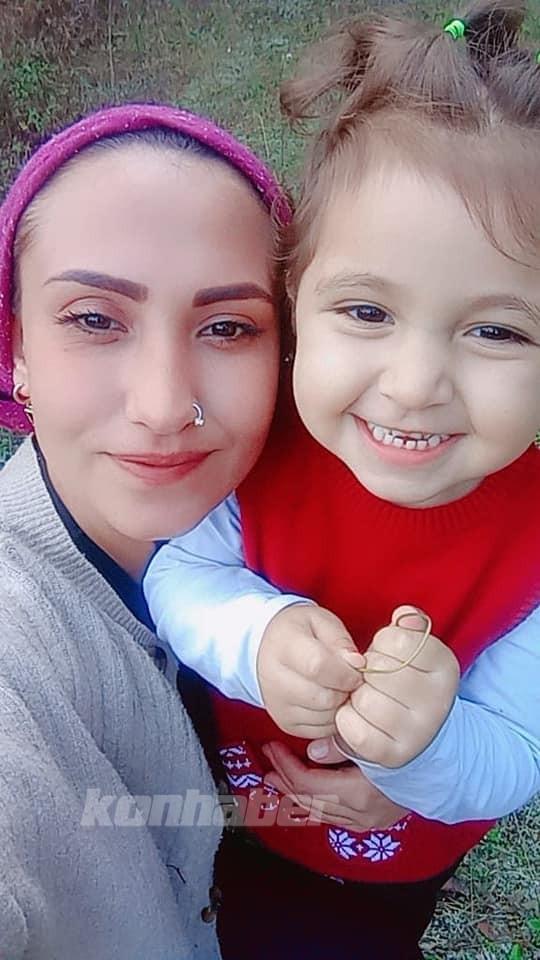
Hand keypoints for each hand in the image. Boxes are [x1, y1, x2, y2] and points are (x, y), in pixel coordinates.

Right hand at [256, 604, 363, 737]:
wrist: (265, 649)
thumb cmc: (298, 633)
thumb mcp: (319, 621)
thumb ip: (340, 640)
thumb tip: (358, 663)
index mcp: (284, 646)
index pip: (318, 666)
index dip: (346, 671)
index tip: (357, 667)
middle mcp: (275, 679)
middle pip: (324, 697)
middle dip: (347, 689)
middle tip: (350, 677)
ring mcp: (279, 705)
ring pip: (325, 717)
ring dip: (341, 705)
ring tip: (339, 686)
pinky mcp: (286, 723)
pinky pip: (322, 730)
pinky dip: (333, 718)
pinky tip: (330, 699)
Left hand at [263, 740, 408, 829]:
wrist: (448, 769)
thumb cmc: (410, 747)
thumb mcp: (376, 740)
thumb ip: (343, 744)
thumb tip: (312, 750)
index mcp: (359, 793)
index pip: (309, 784)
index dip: (286, 766)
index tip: (271, 746)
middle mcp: (359, 814)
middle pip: (308, 800)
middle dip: (284, 779)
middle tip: (266, 762)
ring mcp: (365, 821)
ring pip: (318, 812)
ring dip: (295, 794)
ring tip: (276, 778)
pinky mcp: (371, 821)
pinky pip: (332, 816)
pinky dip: (313, 803)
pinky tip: (303, 793)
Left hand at [335, 605, 459, 767]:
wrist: (422, 731)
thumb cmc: (409, 680)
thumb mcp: (416, 649)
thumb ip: (408, 627)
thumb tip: (404, 616)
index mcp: (444, 666)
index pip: (396, 639)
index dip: (381, 644)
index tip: (388, 654)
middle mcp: (437, 701)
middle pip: (377, 670)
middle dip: (366, 670)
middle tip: (374, 679)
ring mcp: (419, 731)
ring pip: (364, 700)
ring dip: (355, 696)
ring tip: (366, 697)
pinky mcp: (396, 755)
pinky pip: (355, 731)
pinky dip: (347, 721)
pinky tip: (358, 717)